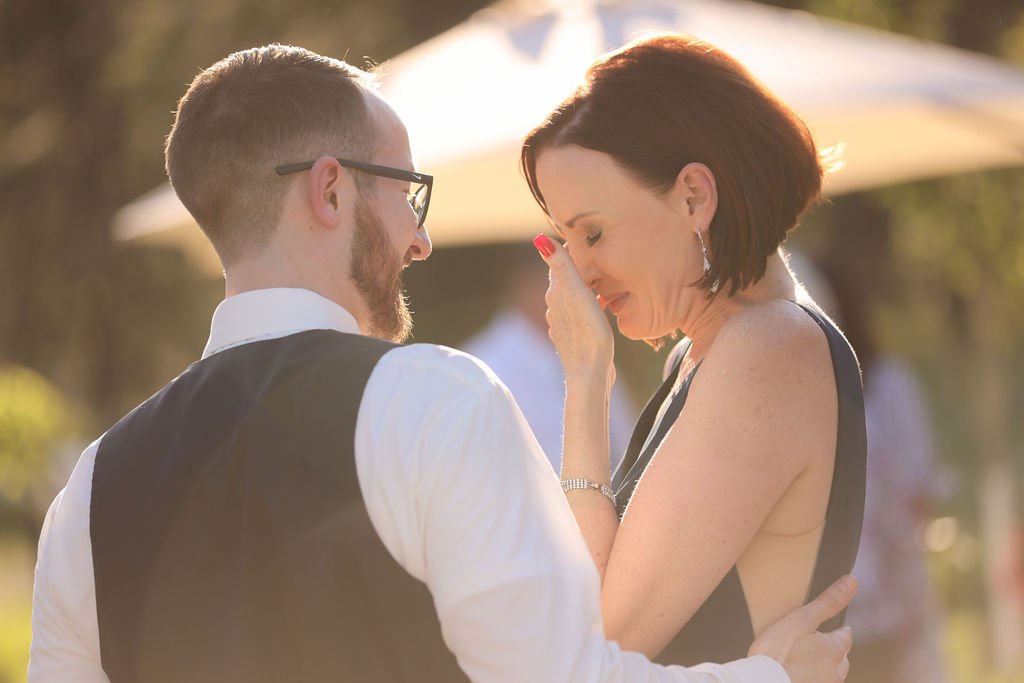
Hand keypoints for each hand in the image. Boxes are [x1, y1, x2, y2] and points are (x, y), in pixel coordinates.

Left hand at [532, 234, 613, 383]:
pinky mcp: (574, 339)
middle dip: (578, 270)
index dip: (570, 251)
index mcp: (556, 293)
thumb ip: (560, 266)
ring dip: (583, 290)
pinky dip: (588, 308)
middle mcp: (555, 308)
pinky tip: (600, 310)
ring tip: (601, 282)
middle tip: (596, 258)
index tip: (583, 239)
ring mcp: (564, 325)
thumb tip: (539, 239)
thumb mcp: (575, 292)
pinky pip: (580, 316)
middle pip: (565, 282)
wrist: (591, 372)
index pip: (560, 264)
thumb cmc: (586, 330)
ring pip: (572, 299)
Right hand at [748, 575, 856, 682]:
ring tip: (800, 656)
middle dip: (829, 647)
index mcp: (836, 648)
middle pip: (840, 654)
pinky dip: (810, 675)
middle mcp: (837, 670)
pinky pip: (818, 680)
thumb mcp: (801, 619)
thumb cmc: (777, 653)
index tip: (824, 627)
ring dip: (820, 664)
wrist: (764, 681)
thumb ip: (828, 602)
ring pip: (830, 670)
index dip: (834, 628)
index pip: (845, 634)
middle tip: (808, 640)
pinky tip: (796, 671)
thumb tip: (851, 582)